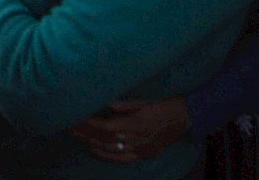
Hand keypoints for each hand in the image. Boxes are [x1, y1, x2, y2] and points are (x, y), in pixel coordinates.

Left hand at [70, 98, 190, 162]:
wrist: (187, 117)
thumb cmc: (166, 104)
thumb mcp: (146, 100)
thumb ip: (126, 104)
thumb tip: (107, 104)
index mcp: (136, 123)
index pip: (106, 127)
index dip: (90, 124)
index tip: (77, 119)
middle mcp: (137, 139)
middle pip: (105, 139)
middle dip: (87, 134)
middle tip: (71, 128)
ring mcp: (142, 149)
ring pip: (112, 149)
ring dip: (94, 143)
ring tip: (80, 136)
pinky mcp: (146, 154)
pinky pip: (123, 158)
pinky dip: (108, 155)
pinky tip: (96, 150)